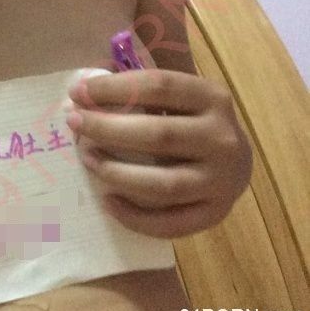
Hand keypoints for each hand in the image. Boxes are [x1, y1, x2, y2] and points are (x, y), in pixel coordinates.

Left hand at [65, 68, 251, 237]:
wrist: (237, 162)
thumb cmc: (190, 122)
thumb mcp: (178, 97)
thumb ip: (140, 91)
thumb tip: (82, 92)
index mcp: (212, 98)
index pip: (159, 86)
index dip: (114, 88)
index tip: (77, 92)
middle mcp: (222, 138)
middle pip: (158, 134)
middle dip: (106, 128)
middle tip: (73, 122)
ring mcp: (221, 181)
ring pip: (163, 184)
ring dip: (116, 172)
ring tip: (86, 158)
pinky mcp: (215, 214)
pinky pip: (170, 224)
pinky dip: (135, 217)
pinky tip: (107, 201)